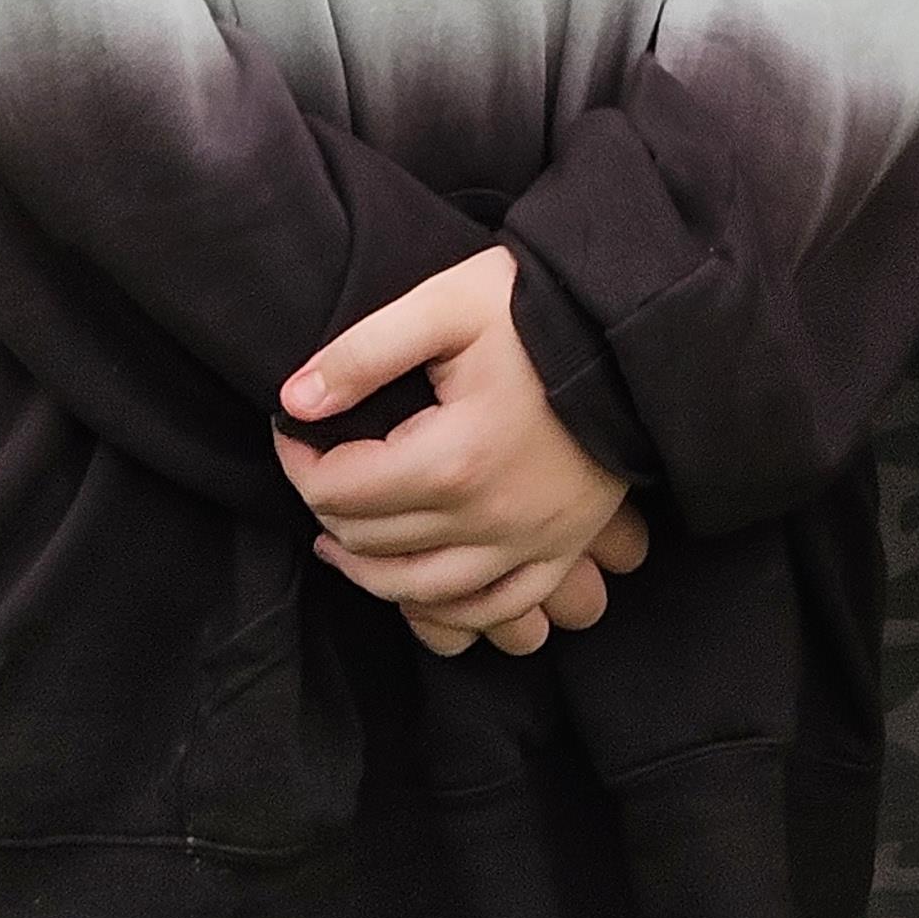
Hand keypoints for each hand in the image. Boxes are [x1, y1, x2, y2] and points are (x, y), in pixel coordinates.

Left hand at [276, 248, 636, 654]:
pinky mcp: (560, 548)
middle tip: (315, 471)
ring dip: (369, 572)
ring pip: (422, 593)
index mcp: (452, 460)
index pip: (339, 489)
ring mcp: (529, 543)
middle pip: (373, 542)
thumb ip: (364, 352)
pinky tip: (419, 589)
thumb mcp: (447, 306)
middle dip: (327, 507)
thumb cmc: (535, 309)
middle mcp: (488, 519)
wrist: (629, 328)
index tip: (289, 429)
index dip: (298, 461)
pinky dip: (448, 612)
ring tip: (341, 543)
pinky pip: (496, 610)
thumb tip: (294, 402)